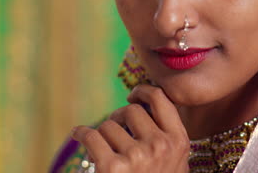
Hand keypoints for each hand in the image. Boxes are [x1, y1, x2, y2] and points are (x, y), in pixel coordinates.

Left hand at [71, 85, 189, 172]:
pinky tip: (79, 134)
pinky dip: (81, 134)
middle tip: (114, 128)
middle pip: (131, 111)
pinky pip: (90, 135)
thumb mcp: (174, 164)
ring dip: (102, 134)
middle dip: (118, 117)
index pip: (162, 99)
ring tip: (104, 149)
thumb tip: (142, 106)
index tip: (133, 95)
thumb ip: (167, 138)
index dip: (144, 91)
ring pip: (108, 125)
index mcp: (179, 141)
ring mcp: (137, 156)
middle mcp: (161, 145)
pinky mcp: (112, 167)